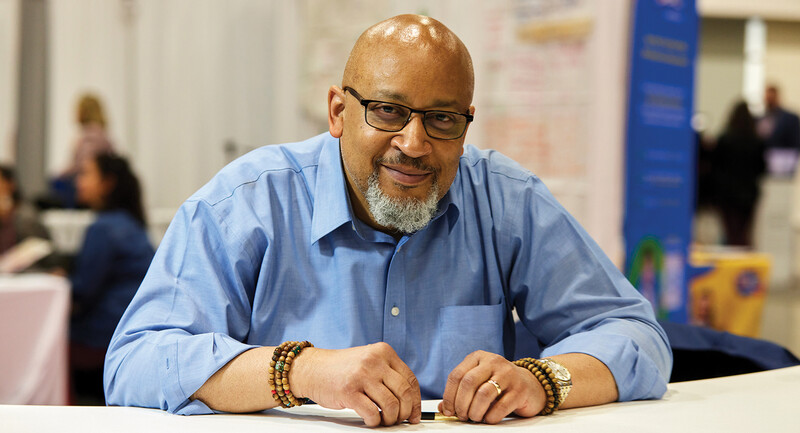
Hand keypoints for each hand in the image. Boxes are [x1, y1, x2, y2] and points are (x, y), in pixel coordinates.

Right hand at [291, 342, 420, 426]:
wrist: (312, 368)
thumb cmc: (341, 368)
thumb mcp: (368, 360)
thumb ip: (388, 372)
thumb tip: (410, 399)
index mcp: (383, 351)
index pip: (410, 379)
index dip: (416, 400)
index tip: (415, 413)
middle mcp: (374, 361)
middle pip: (404, 392)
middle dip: (406, 411)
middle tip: (401, 419)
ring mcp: (362, 375)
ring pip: (391, 404)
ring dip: (391, 419)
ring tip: (385, 421)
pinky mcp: (349, 391)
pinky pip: (372, 413)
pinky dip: (375, 422)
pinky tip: (372, 420)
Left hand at [439, 350, 544, 423]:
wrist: (531, 385)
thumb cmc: (499, 385)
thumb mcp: (479, 383)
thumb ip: (461, 393)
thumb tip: (443, 408)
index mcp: (478, 357)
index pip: (456, 375)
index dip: (449, 395)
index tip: (448, 410)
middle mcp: (493, 361)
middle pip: (468, 383)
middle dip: (461, 404)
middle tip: (462, 416)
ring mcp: (508, 374)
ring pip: (484, 394)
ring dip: (475, 411)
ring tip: (475, 417)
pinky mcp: (520, 389)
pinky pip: (500, 406)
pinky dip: (490, 417)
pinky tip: (488, 418)